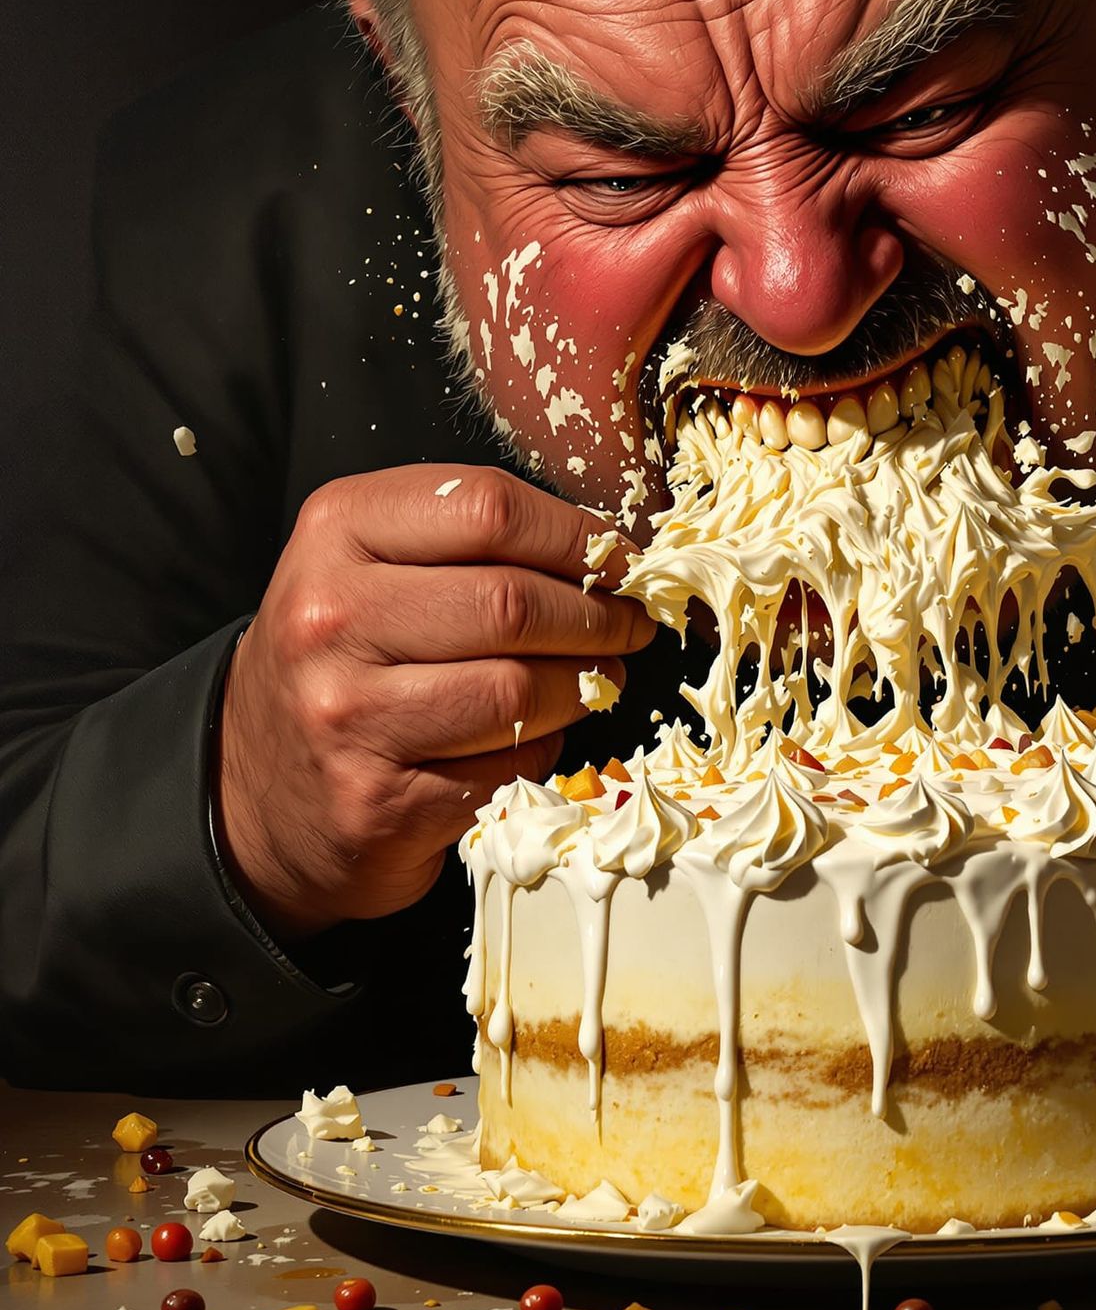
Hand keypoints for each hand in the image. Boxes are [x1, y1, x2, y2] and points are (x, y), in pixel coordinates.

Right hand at [214, 464, 653, 941]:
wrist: (252, 787)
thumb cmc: (343, 658)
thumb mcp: (374, 566)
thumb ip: (471, 543)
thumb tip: (608, 554)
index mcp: (336, 532)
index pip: (489, 508)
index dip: (578, 535)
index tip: (623, 560)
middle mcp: (329, 618)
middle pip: (513, 603)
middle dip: (598, 616)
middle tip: (629, 626)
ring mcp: (347, 716)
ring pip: (520, 691)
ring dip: (583, 687)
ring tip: (593, 679)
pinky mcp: (377, 801)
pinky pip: (506, 766)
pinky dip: (542, 750)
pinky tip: (531, 738)